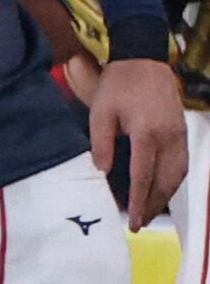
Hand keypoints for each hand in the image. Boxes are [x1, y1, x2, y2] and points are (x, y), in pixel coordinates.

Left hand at [76, 55, 187, 229]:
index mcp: (147, 133)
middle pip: (165, 181)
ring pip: (177, 175)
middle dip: (153, 205)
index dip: (137, 200)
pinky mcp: (183, 132)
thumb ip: (102, 141)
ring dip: (164, 196)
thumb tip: (102, 170)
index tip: (132, 219)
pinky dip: (172, 181)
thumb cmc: (118, 84)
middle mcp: (169, 138)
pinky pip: (181, 164)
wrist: (143, 60)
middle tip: (140, 223)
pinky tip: (161, 189)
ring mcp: (180, 135)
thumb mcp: (100, 110)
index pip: (143, 175)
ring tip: (149, 211)